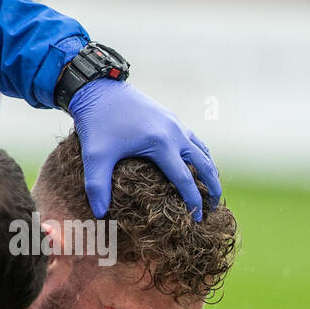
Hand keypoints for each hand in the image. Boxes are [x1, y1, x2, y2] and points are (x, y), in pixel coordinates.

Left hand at [68, 80, 220, 219]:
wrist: (99, 88)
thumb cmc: (97, 122)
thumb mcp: (95, 155)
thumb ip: (97, 186)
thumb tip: (100, 213)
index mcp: (162, 143)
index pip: (185, 179)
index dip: (193, 201)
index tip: (198, 220)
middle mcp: (175, 132)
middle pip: (204, 164)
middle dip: (212, 188)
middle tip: (213, 210)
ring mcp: (175, 123)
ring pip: (202, 151)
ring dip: (210, 171)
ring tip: (211, 190)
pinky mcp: (170, 118)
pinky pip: (194, 140)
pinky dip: (201, 155)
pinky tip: (197, 165)